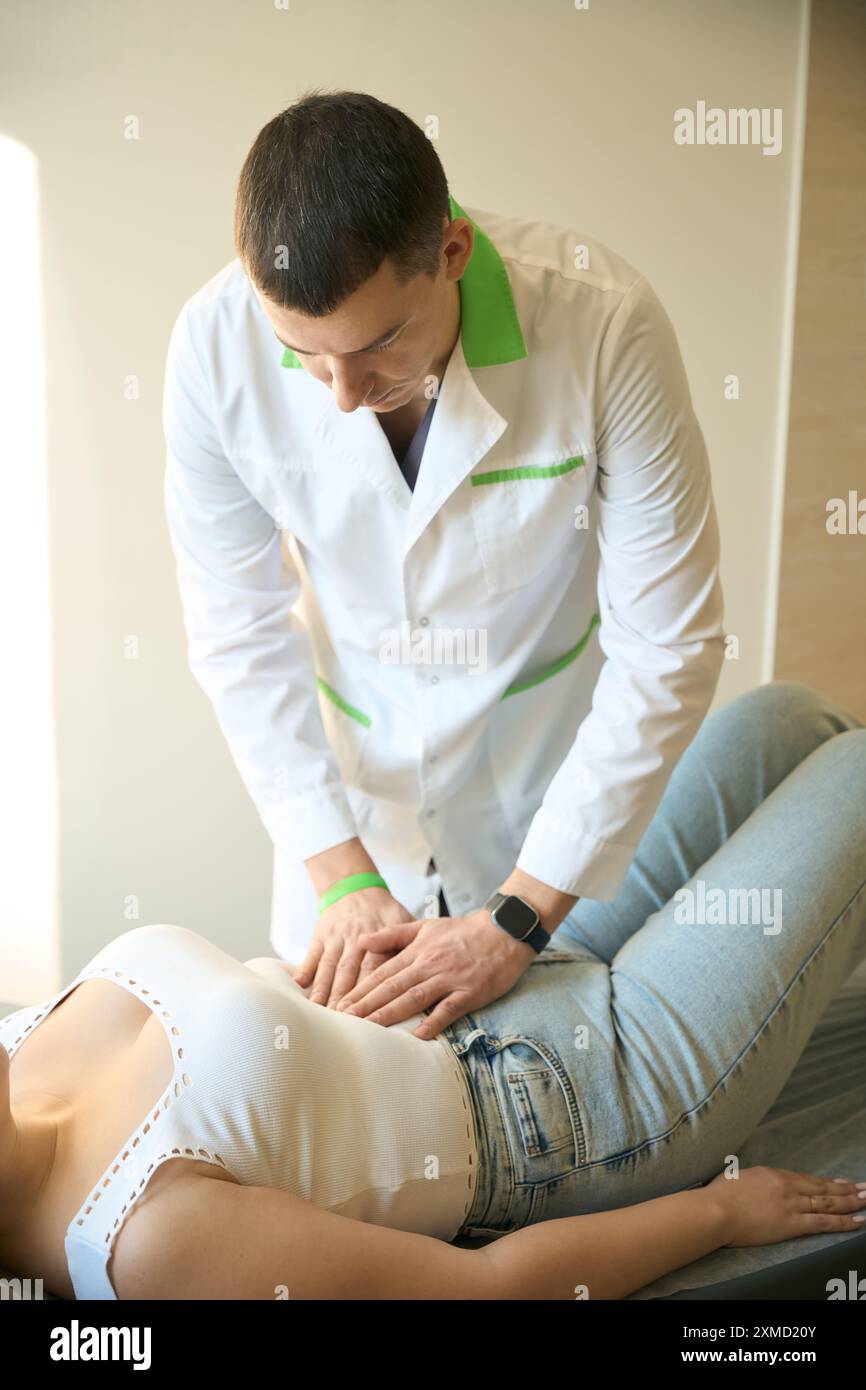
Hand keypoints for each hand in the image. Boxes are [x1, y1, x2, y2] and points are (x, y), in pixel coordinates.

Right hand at [293, 887, 414, 1007]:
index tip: (369, 1013)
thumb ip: (410, 944)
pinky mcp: (320, 935)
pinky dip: (305, 968)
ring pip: (329, 965)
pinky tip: (300, 985)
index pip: (375, 968)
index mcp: (379, 936)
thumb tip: (425, 970)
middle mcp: (355, 937)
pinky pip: (312, 953)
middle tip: (342, 1020)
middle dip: (345, 997)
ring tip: (320, 1010)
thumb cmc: (384, 910)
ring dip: (324, 988)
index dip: (372, 991)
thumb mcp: (403, 919)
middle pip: (349, 971)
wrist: (356, 886)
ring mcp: (336, 937)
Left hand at [334, 909, 535, 1038]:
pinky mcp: (470, 992)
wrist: (503, 931)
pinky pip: (449, 1009)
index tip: (341, 1005)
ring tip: (369, 1027)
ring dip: (391, 1013)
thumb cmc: (462, 931)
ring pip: (415, 998)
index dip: (361, 990)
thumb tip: (363, 940)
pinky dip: (434, 1021)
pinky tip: (418, 1035)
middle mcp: (430, 965)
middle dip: (367, 1005)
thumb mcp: (425, 926)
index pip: (383, 974)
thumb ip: (393, 935)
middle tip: (344, 1020)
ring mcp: (450, 979)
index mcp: (417, 951)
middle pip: (393, 987)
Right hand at [708, 1165, 865, 1247]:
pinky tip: (858, 1220)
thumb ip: (752, 1181)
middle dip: (846, 1189)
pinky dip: (844, 1221)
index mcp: (774, 1174)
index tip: (840, 1183)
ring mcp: (792, 1204)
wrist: (717, 1210)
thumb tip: (753, 1183)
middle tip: (864, 1188)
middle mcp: (788, 1186)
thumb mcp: (736, 1178)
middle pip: (823, 1188)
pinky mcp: (793, 1223)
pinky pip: (824, 1222)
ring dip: (851, 1201)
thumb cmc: (719, 1196)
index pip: (807, 1179)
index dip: (827, 1182)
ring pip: (829, 1202)